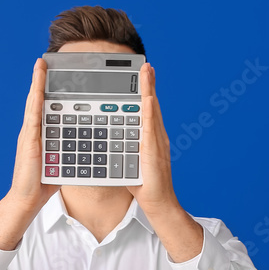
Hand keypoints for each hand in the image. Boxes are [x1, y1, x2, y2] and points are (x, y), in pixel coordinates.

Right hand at [7, 57, 59, 212]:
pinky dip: (35, 99)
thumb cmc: (43, 182)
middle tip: (46, 61)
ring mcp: (30, 134)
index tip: (52, 76)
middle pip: (39, 101)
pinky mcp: (29, 139)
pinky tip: (38, 87)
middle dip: (42, 81)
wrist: (29, 198)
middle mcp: (34, 131)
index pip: (46, 108)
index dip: (47, 91)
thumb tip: (82, 145)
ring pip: (34, 103)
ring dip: (37, 83)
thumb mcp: (60, 160)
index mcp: (41, 134)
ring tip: (41, 65)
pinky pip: (33, 115)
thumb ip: (67, 149)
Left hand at [126, 62, 179, 215]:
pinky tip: (147, 98)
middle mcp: (156, 136)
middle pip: (151, 105)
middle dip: (148, 85)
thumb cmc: (144, 185)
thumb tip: (111, 142)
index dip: (145, 93)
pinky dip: (150, 111)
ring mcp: (157, 142)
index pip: (146, 111)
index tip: (142, 77)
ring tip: (147, 72)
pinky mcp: (155, 149)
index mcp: (150, 138)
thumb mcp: (129, 161)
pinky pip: (152, 126)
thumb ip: (123, 149)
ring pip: (152, 111)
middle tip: (146, 66)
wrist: (158, 203)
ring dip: (149, 90)